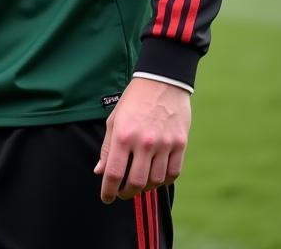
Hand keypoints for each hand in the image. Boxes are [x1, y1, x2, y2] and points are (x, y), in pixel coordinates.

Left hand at [94, 76, 190, 202]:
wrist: (161, 82)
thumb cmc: (133, 101)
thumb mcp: (114, 120)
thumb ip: (108, 148)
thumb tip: (100, 172)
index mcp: (124, 135)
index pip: (114, 173)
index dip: (108, 190)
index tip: (106, 198)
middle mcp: (144, 142)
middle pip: (136, 182)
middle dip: (126, 193)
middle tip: (121, 193)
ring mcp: (165, 144)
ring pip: (155, 181)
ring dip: (145, 188)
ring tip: (137, 184)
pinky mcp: (180, 145)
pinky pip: (173, 173)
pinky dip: (163, 181)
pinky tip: (155, 177)